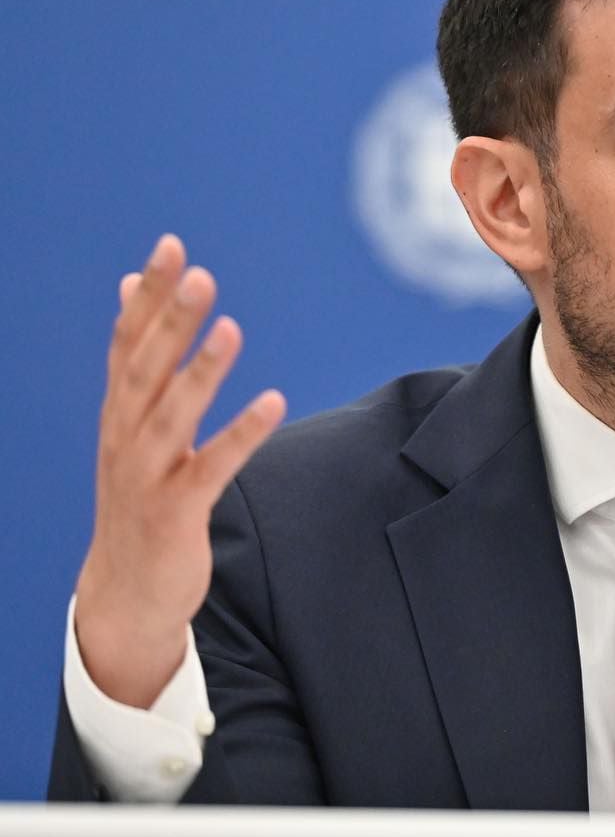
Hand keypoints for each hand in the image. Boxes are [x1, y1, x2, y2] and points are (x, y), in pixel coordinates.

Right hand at [74, 235, 285, 707]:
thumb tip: (129, 289)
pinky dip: (241, 434)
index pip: (128, 341)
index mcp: (118, 411)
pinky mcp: (175, 511)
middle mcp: (124, 436)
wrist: (126, 591)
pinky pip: (211, 467)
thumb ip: (137, 358)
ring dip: (201, 371)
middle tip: (197, 273)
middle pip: (145, 368)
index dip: (147, 295)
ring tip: (231, 328)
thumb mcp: (131, 424)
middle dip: (170, 320)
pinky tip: (274, 402)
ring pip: (172, 415)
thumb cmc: (139, 494)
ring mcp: (145, 475)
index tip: (169, 245)